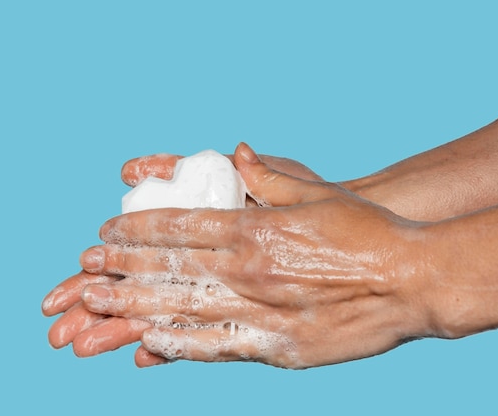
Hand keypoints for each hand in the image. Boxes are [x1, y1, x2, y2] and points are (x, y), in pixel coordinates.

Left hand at [79, 143, 435, 368]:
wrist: (414, 280)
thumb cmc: (368, 232)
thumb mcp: (318, 194)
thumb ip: (269, 177)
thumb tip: (236, 151)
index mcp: (260, 229)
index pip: (182, 228)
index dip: (138, 230)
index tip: (106, 233)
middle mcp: (253, 270)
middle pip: (172, 268)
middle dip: (122, 267)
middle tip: (84, 268)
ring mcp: (265, 311)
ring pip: (185, 308)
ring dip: (136, 305)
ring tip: (97, 303)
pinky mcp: (281, 346)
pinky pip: (220, 346)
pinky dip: (182, 344)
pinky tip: (150, 342)